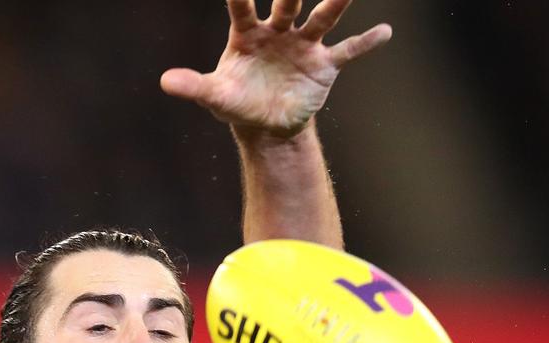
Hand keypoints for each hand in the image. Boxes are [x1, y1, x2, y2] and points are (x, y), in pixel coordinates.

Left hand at [160, 0, 391, 135]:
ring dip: (335, 3)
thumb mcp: (215, 95)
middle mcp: (278, 31)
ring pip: (322, 18)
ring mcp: (303, 45)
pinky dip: (365, 43)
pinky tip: (384, 32)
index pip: (241, 5)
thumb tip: (164, 82)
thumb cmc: (237, 102)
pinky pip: (347, 52)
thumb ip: (193, 86)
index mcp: (247, 34)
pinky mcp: (323, 65)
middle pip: (288, 2)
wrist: (267, 125)